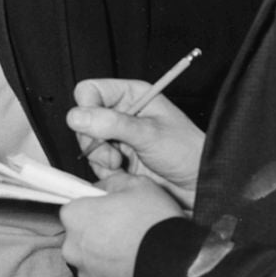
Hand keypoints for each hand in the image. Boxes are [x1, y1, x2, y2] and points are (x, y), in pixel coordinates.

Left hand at [60, 172, 183, 276]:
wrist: (174, 268)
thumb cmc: (153, 223)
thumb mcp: (137, 185)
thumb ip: (113, 181)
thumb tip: (105, 186)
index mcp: (75, 215)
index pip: (74, 204)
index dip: (93, 203)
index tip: (109, 206)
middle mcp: (73, 247)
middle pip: (80, 232)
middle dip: (98, 228)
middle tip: (124, 224)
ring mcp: (85, 272)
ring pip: (91, 255)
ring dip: (105, 250)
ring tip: (132, 245)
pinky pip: (102, 275)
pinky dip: (113, 269)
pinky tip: (133, 261)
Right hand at [67, 78, 203, 206]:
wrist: (198, 186)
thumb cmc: (186, 152)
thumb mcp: (149, 134)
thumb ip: (112, 124)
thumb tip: (77, 116)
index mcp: (132, 95)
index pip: (91, 91)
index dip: (86, 107)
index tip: (92, 125)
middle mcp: (122, 113)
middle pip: (84, 119)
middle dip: (94, 139)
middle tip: (111, 153)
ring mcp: (119, 137)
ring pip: (88, 143)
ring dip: (100, 158)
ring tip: (120, 165)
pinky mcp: (118, 159)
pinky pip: (96, 164)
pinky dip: (106, 172)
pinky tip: (124, 175)